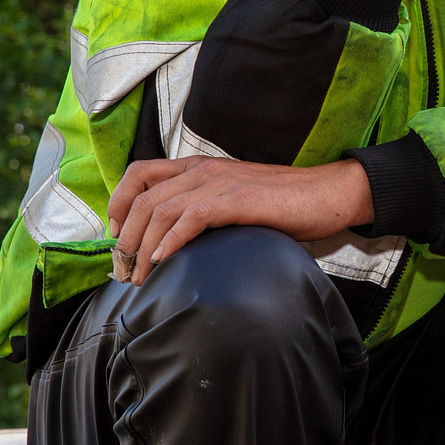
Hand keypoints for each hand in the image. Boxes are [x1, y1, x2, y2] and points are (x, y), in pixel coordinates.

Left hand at [106, 157, 372, 284]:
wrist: (329, 194)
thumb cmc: (285, 204)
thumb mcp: (234, 201)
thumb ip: (204, 211)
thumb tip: (172, 244)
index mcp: (199, 167)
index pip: (140, 173)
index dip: (118, 202)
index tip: (115, 236)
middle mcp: (203, 170)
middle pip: (142, 197)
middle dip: (125, 237)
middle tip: (123, 271)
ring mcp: (221, 182)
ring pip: (161, 209)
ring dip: (142, 246)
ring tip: (139, 276)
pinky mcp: (239, 199)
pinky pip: (192, 217)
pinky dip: (171, 241)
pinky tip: (163, 261)